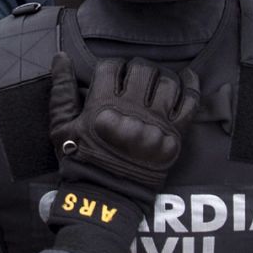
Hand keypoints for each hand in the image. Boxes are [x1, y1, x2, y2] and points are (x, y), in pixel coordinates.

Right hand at [48, 53, 198, 207]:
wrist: (106, 196)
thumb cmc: (80, 161)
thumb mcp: (60, 126)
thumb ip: (61, 90)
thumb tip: (61, 57)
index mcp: (103, 106)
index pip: (112, 66)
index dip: (112, 66)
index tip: (112, 74)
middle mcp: (132, 110)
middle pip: (143, 69)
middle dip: (138, 67)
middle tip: (134, 76)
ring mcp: (157, 122)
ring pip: (168, 81)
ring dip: (162, 76)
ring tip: (155, 81)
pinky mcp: (175, 135)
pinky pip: (192, 102)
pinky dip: (192, 86)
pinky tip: (187, 78)